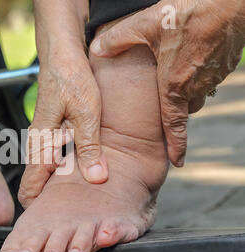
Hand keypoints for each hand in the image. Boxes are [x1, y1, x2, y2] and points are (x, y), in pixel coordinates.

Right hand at [18, 0, 107, 207]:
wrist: (62, 57)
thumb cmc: (72, 81)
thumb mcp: (87, 115)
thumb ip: (89, 148)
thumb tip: (96, 177)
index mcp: (42, 146)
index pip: (29, 188)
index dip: (37, 209)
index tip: (51, 222)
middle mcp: (37, 146)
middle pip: (35, 185)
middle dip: (48, 202)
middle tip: (69, 216)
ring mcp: (41, 139)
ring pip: (44, 173)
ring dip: (56, 187)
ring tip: (78, 200)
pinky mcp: (49, 133)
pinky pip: (50, 160)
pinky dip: (61, 171)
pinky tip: (80, 172)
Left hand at [91, 0, 244, 165]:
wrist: (229, 1)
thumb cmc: (186, 13)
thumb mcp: (145, 25)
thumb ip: (118, 39)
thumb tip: (96, 48)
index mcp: (174, 85)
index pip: (174, 125)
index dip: (176, 145)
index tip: (177, 161)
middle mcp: (195, 85)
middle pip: (184, 108)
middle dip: (175, 111)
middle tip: (165, 108)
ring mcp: (214, 75)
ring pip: (197, 93)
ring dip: (186, 91)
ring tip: (176, 79)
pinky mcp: (226, 63)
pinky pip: (209, 77)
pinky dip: (199, 75)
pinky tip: (192, 58)